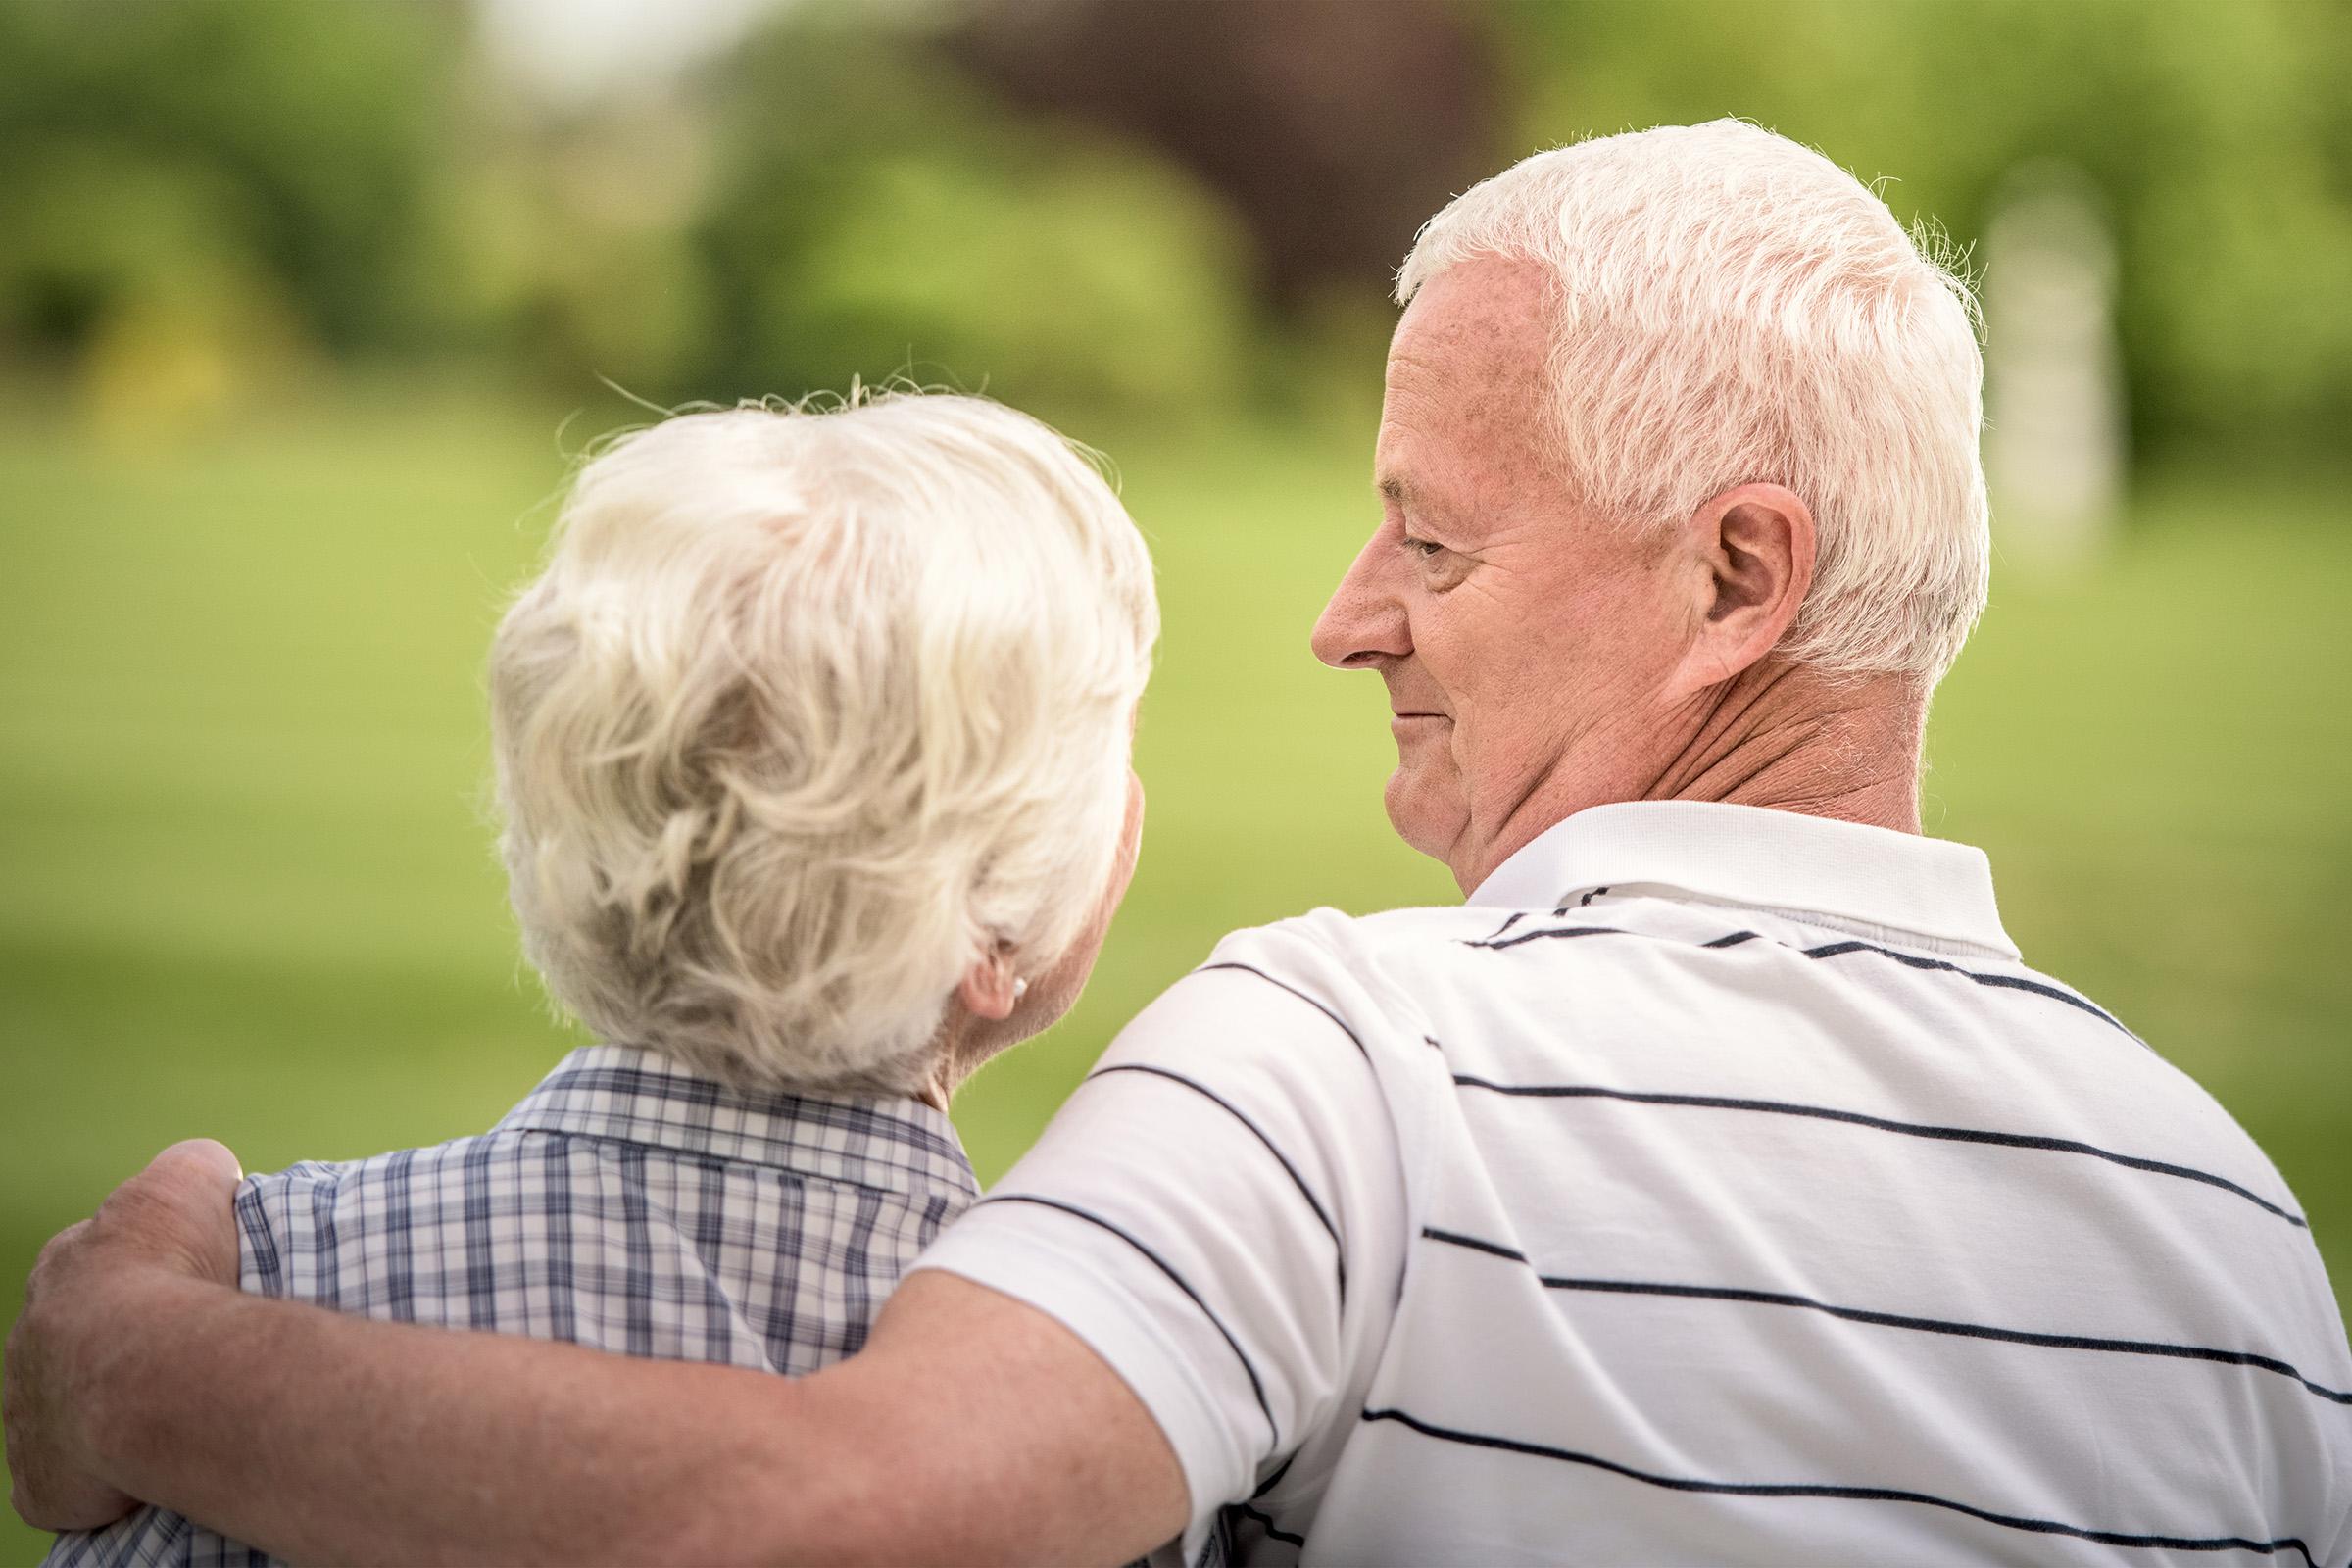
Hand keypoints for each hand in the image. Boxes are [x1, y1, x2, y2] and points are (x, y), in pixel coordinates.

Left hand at [6, 1139, 242, 1530]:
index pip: (95, 1265)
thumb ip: (193, 1167)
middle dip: (119, 1346)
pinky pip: (68, 1480)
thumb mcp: (194, 1180)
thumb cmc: (175, 1274)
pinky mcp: (42, 1483)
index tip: (184, 1287)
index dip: (142, 1275)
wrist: (149, 1374)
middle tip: (181, 1355)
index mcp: (64, 1269)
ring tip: (174, 1413)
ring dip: (111, 1412)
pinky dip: (103, 1480)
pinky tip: (145, 1470)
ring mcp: (28, 1416)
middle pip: (74, 1340)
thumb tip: (209, 1172)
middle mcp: (30, 1341)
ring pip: (68, 1412)